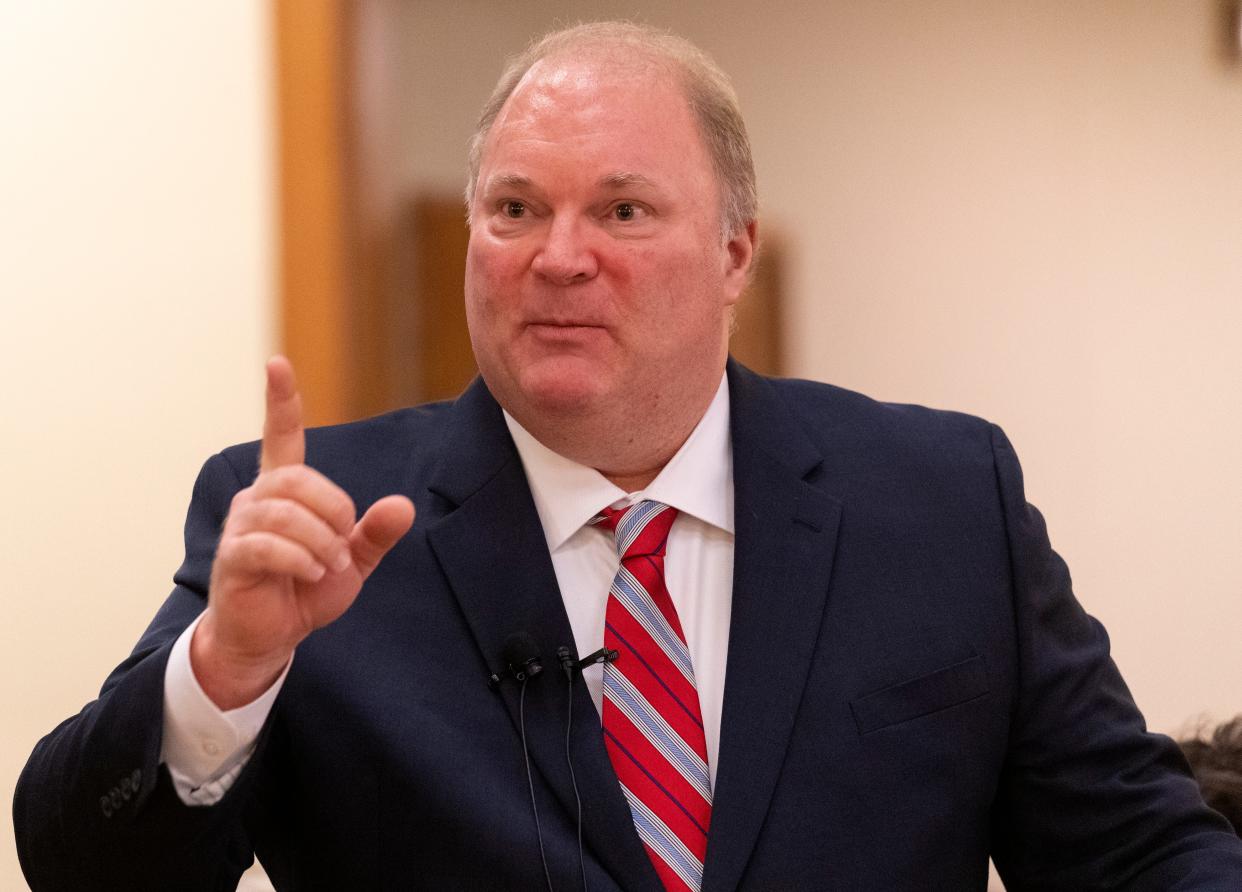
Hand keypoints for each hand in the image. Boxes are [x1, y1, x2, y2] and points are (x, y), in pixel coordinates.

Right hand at [192, 357, 414, 708]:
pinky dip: (298, 559)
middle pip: (297, 480)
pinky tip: (309, 573)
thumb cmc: (304, 589)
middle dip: (332, 512)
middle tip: (340, 547)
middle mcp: (257, 498)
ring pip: (284, 512)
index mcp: (286, 490)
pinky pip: (265, 545)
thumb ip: (374, 532)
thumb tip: (403, 505)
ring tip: (326, 566)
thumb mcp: (351, 560)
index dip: (280, 400)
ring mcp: (240, 527)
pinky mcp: (231, 557)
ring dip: (318, 541)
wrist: (272, 636)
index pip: (281, 435)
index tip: (277, 362)